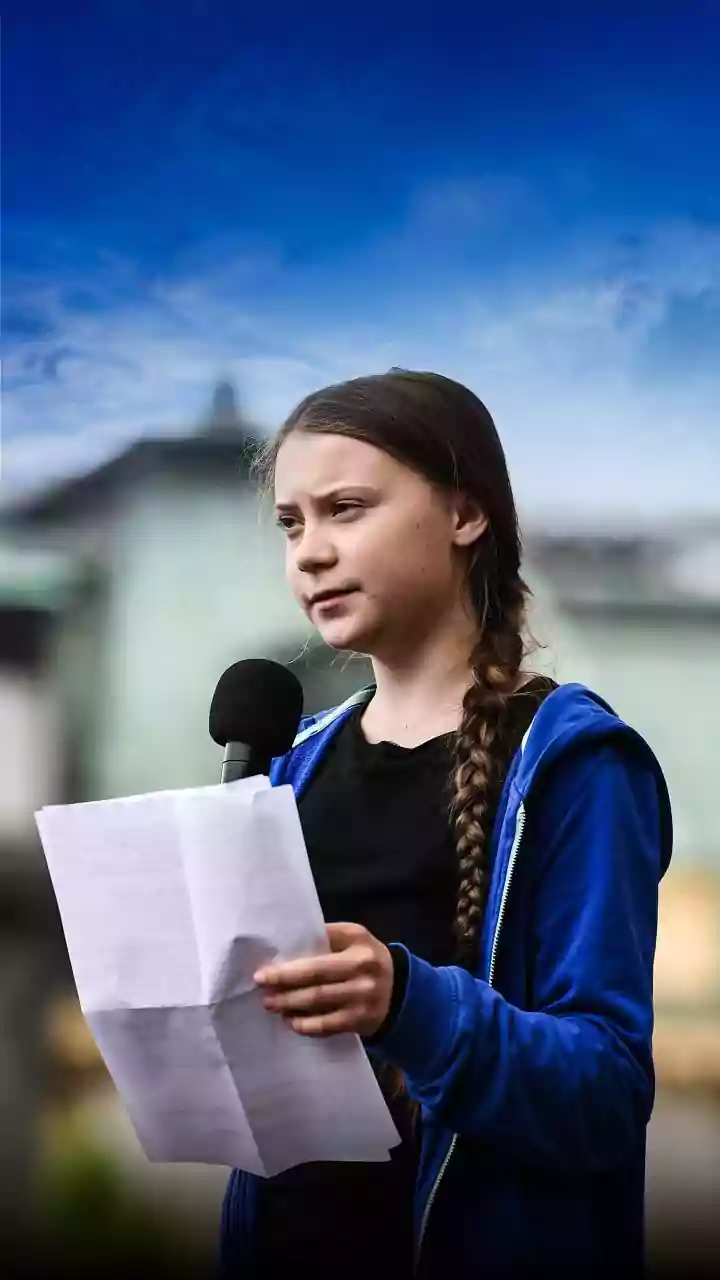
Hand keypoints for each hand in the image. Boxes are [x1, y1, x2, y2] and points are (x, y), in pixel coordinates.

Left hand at [254, 922, 393, 1037]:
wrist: (401, 992)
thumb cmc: (366, 960)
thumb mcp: (354, 939)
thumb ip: (328, 938)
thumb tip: (287, 945)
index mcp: (357, 941)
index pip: (319, 948)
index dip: (291, 958)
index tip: (265, 965)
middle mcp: (362, 967)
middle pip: (316, 975)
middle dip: (284, 981)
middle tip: (260, 984)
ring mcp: (362, 996)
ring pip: (318, 1000)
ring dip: (290, 1003)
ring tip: (270, 1004)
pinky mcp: (360, 1020)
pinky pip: (328, 1024)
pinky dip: (307, 1024)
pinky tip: (292, 1022)